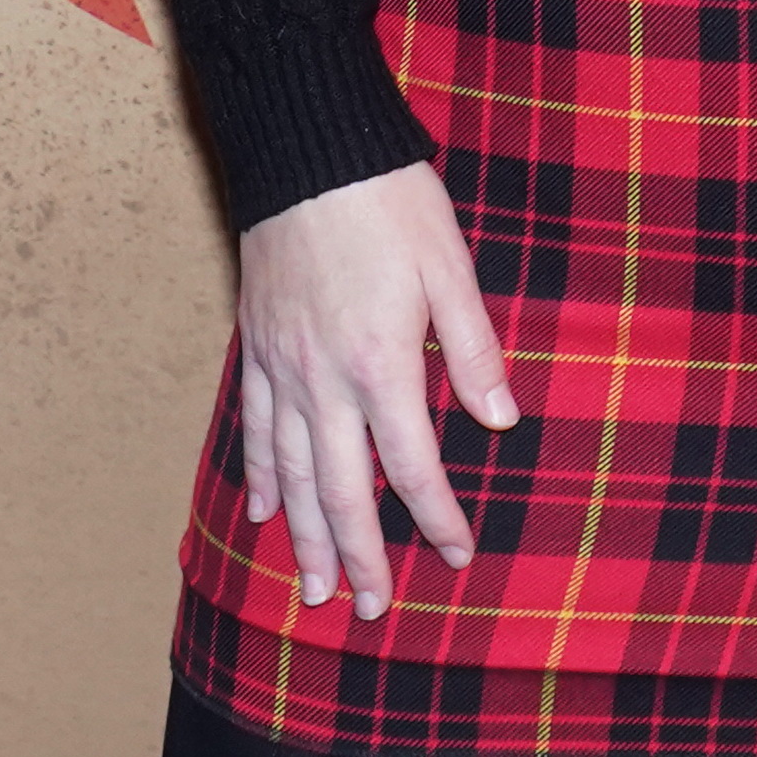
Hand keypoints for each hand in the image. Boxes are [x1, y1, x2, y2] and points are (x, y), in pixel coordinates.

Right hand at [234, 162, 518, 619]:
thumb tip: (501, 419)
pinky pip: (255, 428)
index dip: (436, 517)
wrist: (305, 146)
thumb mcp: (449, 266)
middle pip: (339, 490)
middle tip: (369, 610)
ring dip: (302, 537)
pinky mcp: (258, 345)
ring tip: (310, 589)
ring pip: (289, 473)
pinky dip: (259, 475)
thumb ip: (473, 348)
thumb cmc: (387, 200)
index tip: (456, 554)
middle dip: (359, 556)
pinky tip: (265, 510)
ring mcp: (282, 366)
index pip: (410, 465)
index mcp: (380, 362)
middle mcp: (323, 379)